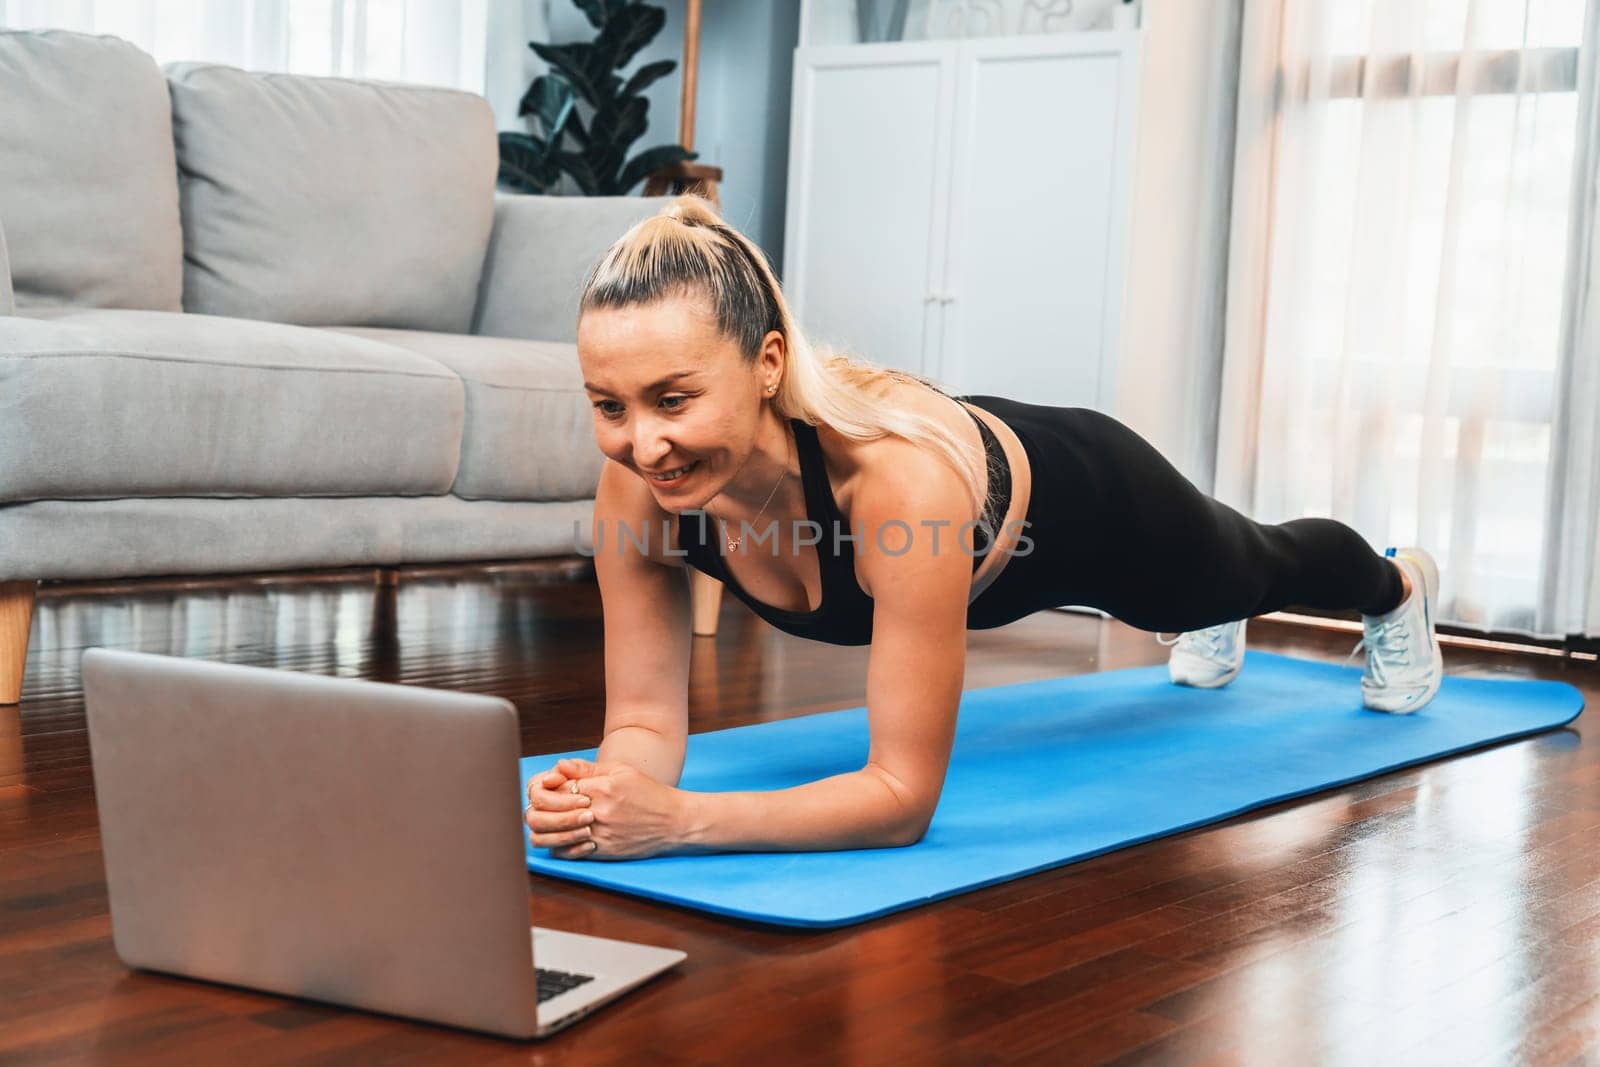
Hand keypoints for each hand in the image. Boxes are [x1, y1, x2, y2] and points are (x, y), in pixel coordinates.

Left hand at [536, 758, 686, 861]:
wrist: (674, 821)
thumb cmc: (648, 792)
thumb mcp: (621, 771)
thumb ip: (587, 769)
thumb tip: (558, 766)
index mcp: (600, 788)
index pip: (554, 788)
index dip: (546, 788)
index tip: (550, 787)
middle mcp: (598, 813)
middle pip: (547, 815)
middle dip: (540, 809)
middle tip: (545, 806)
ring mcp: (599, 835)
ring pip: (552, 838)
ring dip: (547, 830)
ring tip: (552, 822)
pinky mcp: (603, 852)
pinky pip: (568, 854)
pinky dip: (561, 846)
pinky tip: (567, 836)